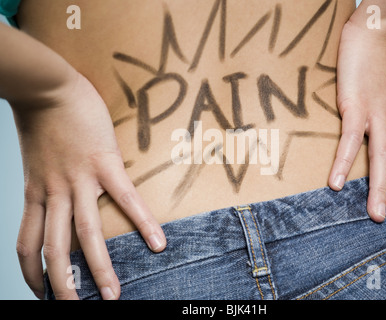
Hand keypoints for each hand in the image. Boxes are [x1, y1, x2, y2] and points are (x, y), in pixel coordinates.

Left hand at [13, 72, 166, 299]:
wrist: (46, 87)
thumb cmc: (42, 119)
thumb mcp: (34, 158)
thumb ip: (44, 179)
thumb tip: (58, 194)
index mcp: (36, 193)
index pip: (28, 244)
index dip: (32, 274)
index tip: (40, 292)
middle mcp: (55, 194)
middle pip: (56, 250)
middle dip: (65, 286)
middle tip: (79, 308)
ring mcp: (79, 180)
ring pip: (87, 234)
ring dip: (100, 269)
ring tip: (113, 296)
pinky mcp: (103, 163)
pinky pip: (125, 199)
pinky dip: (142, 222)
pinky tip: (158, 242)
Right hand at [328, 22, 385, 240]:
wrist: (375, 37)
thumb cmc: (377, 73)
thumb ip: (384, 132)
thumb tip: (374, 156)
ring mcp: (378, 117)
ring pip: (385, 160)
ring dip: (379, 191)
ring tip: (375, 217)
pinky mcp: (356, 107)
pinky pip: (350, 139)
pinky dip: (342, 161)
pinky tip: (334, 182)